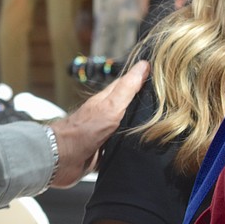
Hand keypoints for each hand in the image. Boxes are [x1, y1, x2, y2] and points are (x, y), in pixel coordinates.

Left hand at [47, 60, 148, 187]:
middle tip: (162, 102)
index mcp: (107, 101)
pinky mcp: (102, 153)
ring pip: (125, 128)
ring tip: (157, 126)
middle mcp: (105, 116)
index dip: (141, 78)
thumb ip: (126, 89)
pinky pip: (120, 149)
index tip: (159, 74)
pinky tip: (141, 150)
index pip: (127, 85)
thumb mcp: (110, 107)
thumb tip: (143, 65)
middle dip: (143, 105)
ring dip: (138, 128)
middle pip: (127, 107)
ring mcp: (104, 135)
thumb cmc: (83, 130)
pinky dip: (130, 148)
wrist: (62, 158)